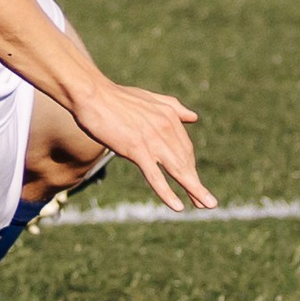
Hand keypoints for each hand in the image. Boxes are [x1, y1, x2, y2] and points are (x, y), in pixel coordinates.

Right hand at [69, 82, 211, 212]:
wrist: (91, 93)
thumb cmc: (115, 97)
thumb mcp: (149, 99)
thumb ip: (174, 107)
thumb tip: (194, 117)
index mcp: (169, 115)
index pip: (185, 147)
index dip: (190, 166)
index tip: (194, 182)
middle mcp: (165, 128)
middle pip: (185, 161)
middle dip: (196, 183)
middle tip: (208, 203)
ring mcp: (152, 139)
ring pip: (177, 170)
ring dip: (193, 190)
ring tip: (206, 205)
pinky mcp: (136, 149)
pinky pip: (155, 176)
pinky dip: (167, 192)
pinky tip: (178, 206)